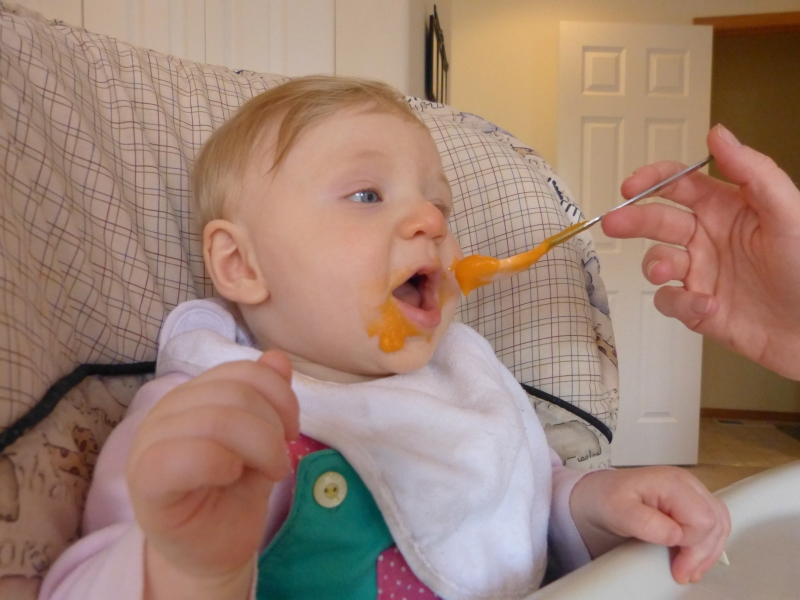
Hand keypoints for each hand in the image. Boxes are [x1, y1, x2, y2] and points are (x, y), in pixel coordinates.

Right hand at [127, 350, 298, 599]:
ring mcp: (150, 442)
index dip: (278, 395)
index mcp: (193, 396)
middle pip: (234, 394)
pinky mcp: (146, 480)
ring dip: (259, 448)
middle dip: (272, 428)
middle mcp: (167, 411)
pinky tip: (231, 476)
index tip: (290, 430)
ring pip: (217, 420)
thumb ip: (266, 398)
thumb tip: (277, 357)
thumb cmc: (233, 494)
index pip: (241, 371)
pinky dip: (218, 461)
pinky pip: (182, 455)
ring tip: (267, 472)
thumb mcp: (262, 440)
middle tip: (279, 461)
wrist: (213, 550)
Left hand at [570, 467, 729, 583]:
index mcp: (672, 482)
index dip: (693, 546)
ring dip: (709, 551)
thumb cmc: (606, 499)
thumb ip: (645, 522)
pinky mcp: (691, 503)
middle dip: (702, 553)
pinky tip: (694, 559)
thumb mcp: (617, 511)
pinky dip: (708, 544)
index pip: (703, 519)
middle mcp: (687, 484)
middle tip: (682, 573)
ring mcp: (691, 492)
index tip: (677, 566)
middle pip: (716, 522)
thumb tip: (676, 535)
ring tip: (689, 570)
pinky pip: (713, 524)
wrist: (598, 496)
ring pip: (720, 523)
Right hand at [601, 125, 799, 379]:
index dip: (653, 180)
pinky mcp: (699, 309)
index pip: (680, 184)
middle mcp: (709, 239)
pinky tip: (705, 306)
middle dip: (633, 219)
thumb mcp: (788, 213)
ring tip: (669, 272)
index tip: (631, 186)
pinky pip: (670, 302)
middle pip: (657, 221)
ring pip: (656, 262)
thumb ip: (752, 171)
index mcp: (728, 209)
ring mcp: (702, 274)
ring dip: (655, 264)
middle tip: (614, 222)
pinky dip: (680, 304)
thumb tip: (718, 134)